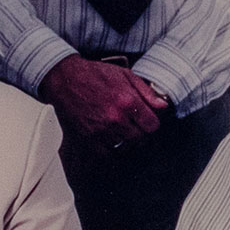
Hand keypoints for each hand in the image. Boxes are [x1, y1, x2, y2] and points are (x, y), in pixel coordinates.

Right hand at [40, 57, 167, 148]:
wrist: (65, 79)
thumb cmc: (95, 75)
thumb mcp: (126, 76)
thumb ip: (146, 92)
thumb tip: (163, 106)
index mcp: (128, 102)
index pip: (153, 126)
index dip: (152, 124)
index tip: (148, 122)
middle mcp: (116, 118)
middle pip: (141, 139)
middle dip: (141, 134)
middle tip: (135, 127)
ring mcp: (101, 131)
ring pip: (125, 148)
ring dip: (127, 142)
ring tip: (122, 132)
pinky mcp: (87, 139)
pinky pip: (107, 155)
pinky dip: (111, 150)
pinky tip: (110, 139)